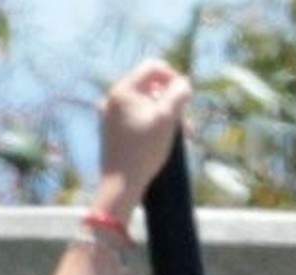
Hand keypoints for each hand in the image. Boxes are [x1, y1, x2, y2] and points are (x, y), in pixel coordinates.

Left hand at [94, 60, 193, 219]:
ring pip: (144, 105)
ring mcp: (109, 116)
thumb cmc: (144, 151)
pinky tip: (162, 142)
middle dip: (171, 102)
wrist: (120, 186)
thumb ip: (179, 93)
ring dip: (164, 116)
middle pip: (150, 88)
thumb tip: (183, 83)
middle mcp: (112, 99)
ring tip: (180, 137)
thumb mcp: (168, 118)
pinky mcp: (111, 132)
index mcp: (122, 90)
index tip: (186, 97)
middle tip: (186, 125)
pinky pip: (135, 119)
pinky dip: (151, 125)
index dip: (174, 78)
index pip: (153, 67)